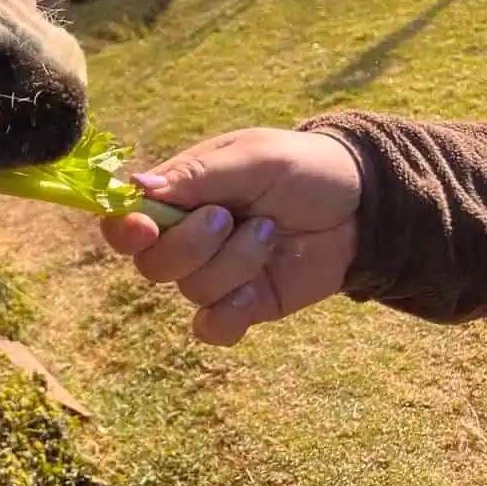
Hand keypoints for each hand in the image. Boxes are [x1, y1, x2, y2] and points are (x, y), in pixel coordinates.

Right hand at [100, 128, 360, 345]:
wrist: (363, 205)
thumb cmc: (301, 167)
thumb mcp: (253, 158)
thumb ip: (197, 175)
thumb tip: (137, 187)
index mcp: (176, 195)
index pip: (124, 220)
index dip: (123, 229)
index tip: (144, 227)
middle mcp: (184, 237)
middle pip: (151, 264)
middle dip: (192, 245)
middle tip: (231, 217)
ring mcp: (213, 274)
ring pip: (192, 290)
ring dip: (236, 263)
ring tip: (270, 232)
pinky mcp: (242, 305)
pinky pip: (213, 328)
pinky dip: (232, 314)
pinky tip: (257, 291)